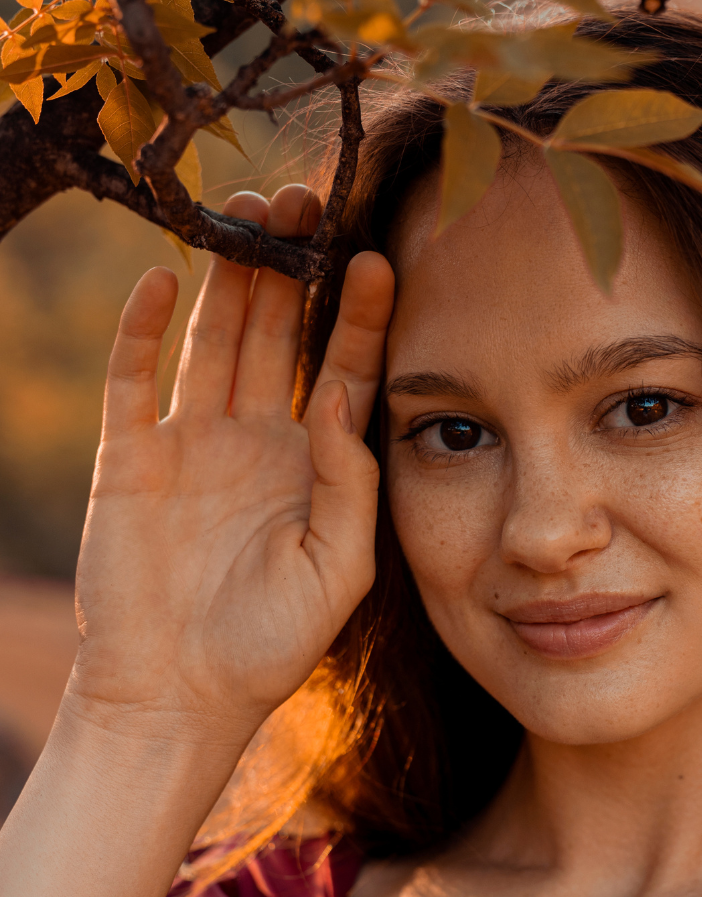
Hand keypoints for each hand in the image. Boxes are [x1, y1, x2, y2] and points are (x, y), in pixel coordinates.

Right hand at [69, 187, 394, 745]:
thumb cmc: (270, 645)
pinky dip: (140, 329)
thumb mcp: (339, 569)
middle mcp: (253, 442)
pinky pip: (131, 379)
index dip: (358, 317)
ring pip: (211, 338)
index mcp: (311, 467)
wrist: (178, 697)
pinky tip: (163, 278)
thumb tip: (337, 396)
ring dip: (228, 275)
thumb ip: (349, 483)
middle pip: (276, 333)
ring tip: (248, 209)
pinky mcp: (126, 456)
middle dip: (291, 265)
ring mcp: (188, 443)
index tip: (379, 258)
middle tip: (306, 198)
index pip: (341, 372)